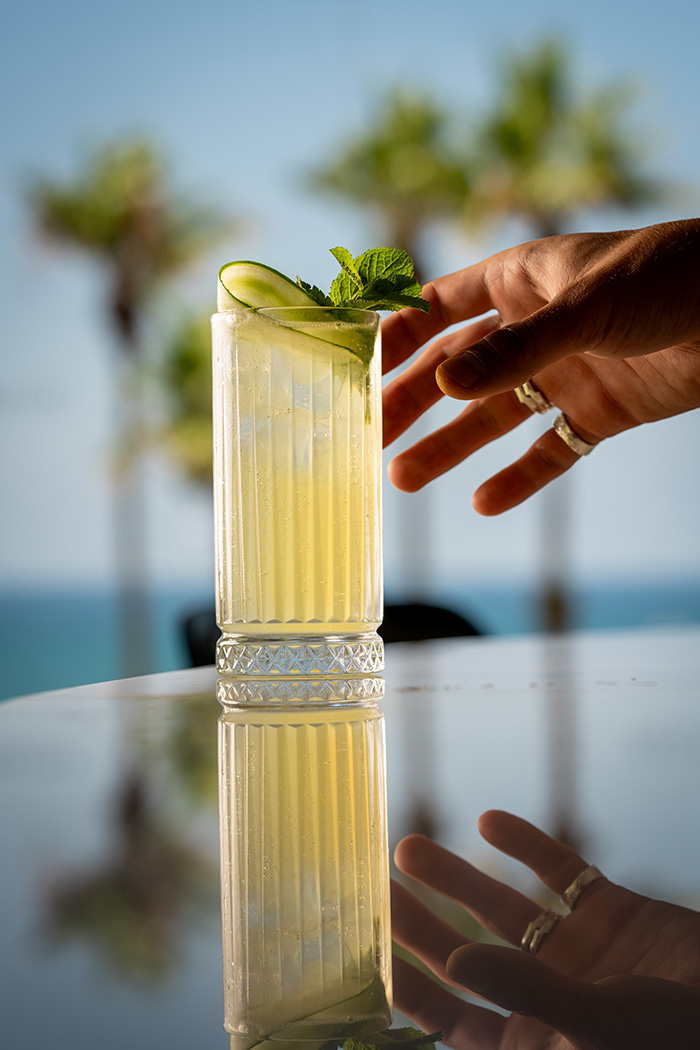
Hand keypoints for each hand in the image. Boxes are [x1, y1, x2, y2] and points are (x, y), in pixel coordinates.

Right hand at [382, 220, 699, 512]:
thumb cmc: (669, 277)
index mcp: (522, 279)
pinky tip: (484, 502)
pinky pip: (549, 450)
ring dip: (450, 446)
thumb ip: (516, 350)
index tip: (357, 367)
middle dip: (412, 400)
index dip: (398, 334)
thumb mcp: (585, 307)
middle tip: (370, 437)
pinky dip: (520, 477)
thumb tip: (443, 386)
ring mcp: (566, 371)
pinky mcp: (600, 412)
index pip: (441, 305)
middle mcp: (536, 326)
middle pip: (457, 368)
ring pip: (493, 415)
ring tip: (404, 478)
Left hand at [391, 810, 699, 1048]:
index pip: (443, 1011)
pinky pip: (561, 875)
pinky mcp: (612, 916)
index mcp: (528, 1040)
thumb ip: (523, 990)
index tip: (357, 940)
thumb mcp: (593, 1023)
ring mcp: (577, 954)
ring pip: (501, 910)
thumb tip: (454, 959)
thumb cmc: (670, 1039)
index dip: (400, 977)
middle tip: (369, 883)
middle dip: (414, 921)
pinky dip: (527, 846)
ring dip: (456, 878)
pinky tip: (491, 821)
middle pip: (460, 955)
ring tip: (407, 848)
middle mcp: (543, 995)